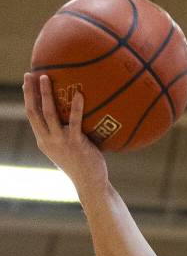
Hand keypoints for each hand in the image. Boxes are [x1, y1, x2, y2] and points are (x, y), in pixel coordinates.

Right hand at [23, 73, 107, 195]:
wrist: (90, 182)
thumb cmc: (81, 163)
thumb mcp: (65, 148)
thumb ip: (62, 134)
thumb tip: (69, 115)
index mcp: (43, 140)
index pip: (31, 116)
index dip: (28, 98)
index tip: (27, 82)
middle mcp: (47, 140)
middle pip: (33, 111)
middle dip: (29, 92)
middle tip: (30, 74)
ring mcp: (60, 142)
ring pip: (48, 113)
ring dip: (45, 94)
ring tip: (46, 77)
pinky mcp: (75, 143)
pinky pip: (75, 122)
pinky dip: (76, 107)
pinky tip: (79, 94)